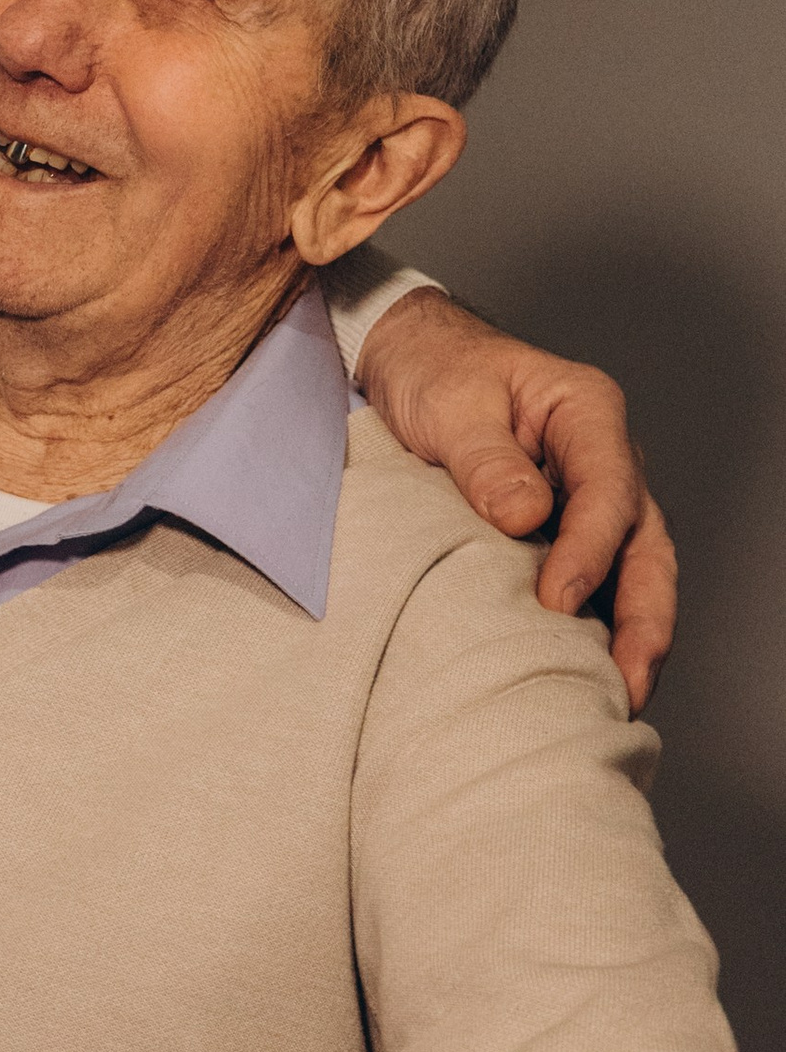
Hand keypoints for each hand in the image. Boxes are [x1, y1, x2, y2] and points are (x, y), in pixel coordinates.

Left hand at [356, 288, 675, 707]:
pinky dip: (597, 621)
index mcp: (587, 412)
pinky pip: (595, 576)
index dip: (591, 550)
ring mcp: (587, 494)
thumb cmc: (432, 370)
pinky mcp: (562, 525)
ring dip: (631, 630)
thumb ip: (486, 459)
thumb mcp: (449, 404)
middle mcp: (602, 456)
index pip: (609, 490)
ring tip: (618, 693)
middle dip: (646, 615)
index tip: (558, 600)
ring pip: (632, 567)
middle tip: (629, 678)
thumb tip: (527, 516)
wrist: (405, 358)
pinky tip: (580, 667)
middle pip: (646, 542)